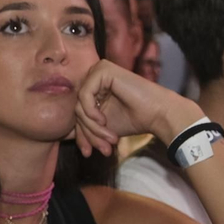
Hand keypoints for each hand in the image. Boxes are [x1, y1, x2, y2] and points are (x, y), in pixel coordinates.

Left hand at [72, 59, 198, 156]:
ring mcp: (98, 71)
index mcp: (93, 89)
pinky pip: (84, 95)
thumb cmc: (134, 119)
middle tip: (103, 149)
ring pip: (79, 105)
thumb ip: (85, 126)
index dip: (81, 135)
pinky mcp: (103, 70)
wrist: (159, 115)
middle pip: (77, 110)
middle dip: (88, 134)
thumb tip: (64, 136)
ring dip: (93, 128)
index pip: (77, 113)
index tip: (88, 153)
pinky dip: (91, 112)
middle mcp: (94, 77)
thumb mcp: (102, 127)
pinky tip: (103, 121)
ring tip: (110, 139)